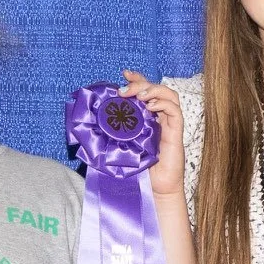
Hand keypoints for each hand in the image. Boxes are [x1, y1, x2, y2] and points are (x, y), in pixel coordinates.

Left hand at [122, 71, 186, 203]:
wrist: (155, 190)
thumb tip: (87, 128)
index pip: (145, 91)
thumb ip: (110, 136)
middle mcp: (159, 117)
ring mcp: (169, 124)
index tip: (123, 74)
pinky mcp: (176, 132)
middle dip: (140, 83)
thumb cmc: (139, 171)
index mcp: (147, 117)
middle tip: (124, 90)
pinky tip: (150, 107)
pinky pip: (175, 110)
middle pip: (156, 89)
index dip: (137, 79)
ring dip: (154, 90)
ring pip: (169, 95)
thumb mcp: (119, 149)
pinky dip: (163, 104)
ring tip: (139, 96)